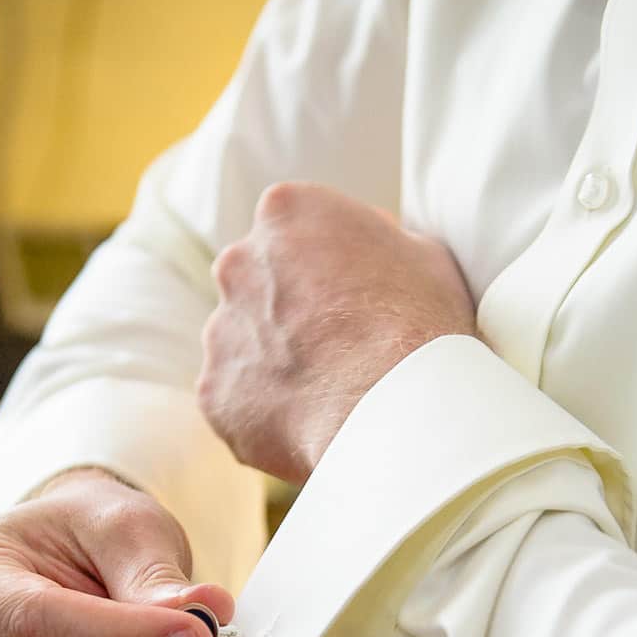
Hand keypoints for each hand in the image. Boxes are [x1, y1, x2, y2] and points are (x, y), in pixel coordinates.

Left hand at [197, 181, 476, 483]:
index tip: (349, 293)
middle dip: (286, 309)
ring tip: (328, 393)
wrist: (394, 409)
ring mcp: (220, 330)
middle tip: (336, 346)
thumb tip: (368, 253)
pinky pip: (237, 400)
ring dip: (273, 362)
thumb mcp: (423, 254)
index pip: (292, 227)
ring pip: (242, 343)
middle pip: (256, 282)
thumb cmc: (420, 325)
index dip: (322, 262)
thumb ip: (378, 242)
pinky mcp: (213, 392)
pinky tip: (309, 424)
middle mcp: (238, 263)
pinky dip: (264, 412)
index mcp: (285, 212)